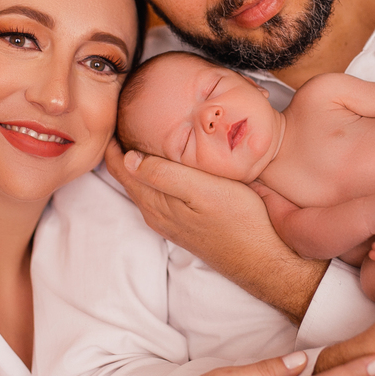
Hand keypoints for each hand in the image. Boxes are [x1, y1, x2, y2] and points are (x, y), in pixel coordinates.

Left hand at [105, 140, 325, 321]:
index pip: (119, 168)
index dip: (112, 142)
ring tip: (138, 137)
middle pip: (127, 178)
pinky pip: (158, 196)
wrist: (262, 260)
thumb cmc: (238, 221)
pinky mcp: (185, 225)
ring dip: (135, 165)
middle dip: (120, 150)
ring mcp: (170, 222)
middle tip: (122, 120)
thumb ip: (165, 174)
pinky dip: (152, 178)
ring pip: (142, 188)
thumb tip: (128, 158)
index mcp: (155, 202)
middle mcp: (156, 214)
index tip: (112, 115)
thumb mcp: (202, 190)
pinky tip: (165, 168)